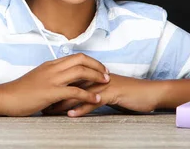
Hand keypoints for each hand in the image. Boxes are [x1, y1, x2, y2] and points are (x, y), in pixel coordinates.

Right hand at [0, 53, 109, 116]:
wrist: (6, 97)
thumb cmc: (20, 91)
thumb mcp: (38, 78)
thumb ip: (51, 77)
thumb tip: (63, 81)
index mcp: (50, 64)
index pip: (76, 56)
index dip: (90, 61)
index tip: (99, 68)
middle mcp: (53, 68)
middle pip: (81, 60)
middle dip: (97, 66)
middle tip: (107, 73)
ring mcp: (52, 79)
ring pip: (81, 72)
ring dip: (96, 77)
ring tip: (106, 83)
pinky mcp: (52, 92)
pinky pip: (75, 91)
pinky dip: (88, 95)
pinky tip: (96, 99)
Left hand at [43, 74, 163, 116]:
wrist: (149, 94)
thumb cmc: (128, 94)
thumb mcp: (107, 93)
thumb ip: (92, 92)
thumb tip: (77, 98)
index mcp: (93, 75)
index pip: (69, 79)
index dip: (55, 87)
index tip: (42, 97)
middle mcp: (96, 77)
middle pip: (69, 84)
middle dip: (54, 95)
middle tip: (40, 105)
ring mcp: (103, 84)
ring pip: (78, 92)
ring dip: (62, 103)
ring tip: (49, 111)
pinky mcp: (111, 93)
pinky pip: (93, 101)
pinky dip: (81, 108)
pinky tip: (70, 114)